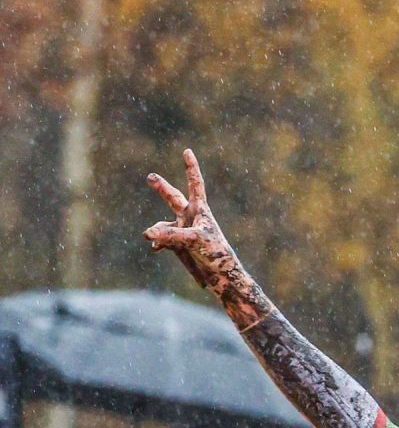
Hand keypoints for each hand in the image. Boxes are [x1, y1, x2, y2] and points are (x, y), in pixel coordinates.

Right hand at [144, 149, 268, 329]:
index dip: (191, 168)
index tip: (187, 151)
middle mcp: (191, 217)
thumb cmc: (215, 254)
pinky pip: (163, 240)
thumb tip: (148, 235)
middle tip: (150, 178)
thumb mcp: (193, 240)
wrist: (221, 276)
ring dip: (158, 230)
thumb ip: (170, 235)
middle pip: (173, 198)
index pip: (195, 184)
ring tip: (149, 236)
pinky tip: (155, 248)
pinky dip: (159, 243)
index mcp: (200, 209)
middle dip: (162, 189)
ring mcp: (184, 231)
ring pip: (164, 225)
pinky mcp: (180, 246)